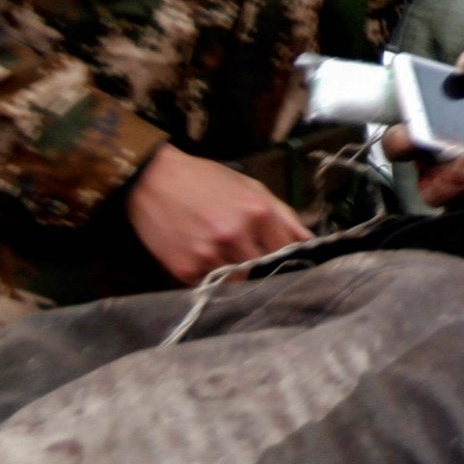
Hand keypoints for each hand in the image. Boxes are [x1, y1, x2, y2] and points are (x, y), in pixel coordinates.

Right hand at [126, 146, 312, 283]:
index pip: (287, 251)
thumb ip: (284, 215)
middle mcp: (237, 235)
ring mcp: (210, 254)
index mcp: (259, 212)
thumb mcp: (251, 187)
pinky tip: (201, 255)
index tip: (282, 260)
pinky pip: (209, 284)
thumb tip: (309, 240)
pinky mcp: (185, 269)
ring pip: (237, 281)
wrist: (153, 180)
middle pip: (263, 270)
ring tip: (221, 253)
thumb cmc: (207, 180)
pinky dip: (209, 275)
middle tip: (248, 257)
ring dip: (234, 273)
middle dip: (259, 266)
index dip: (286, 257)